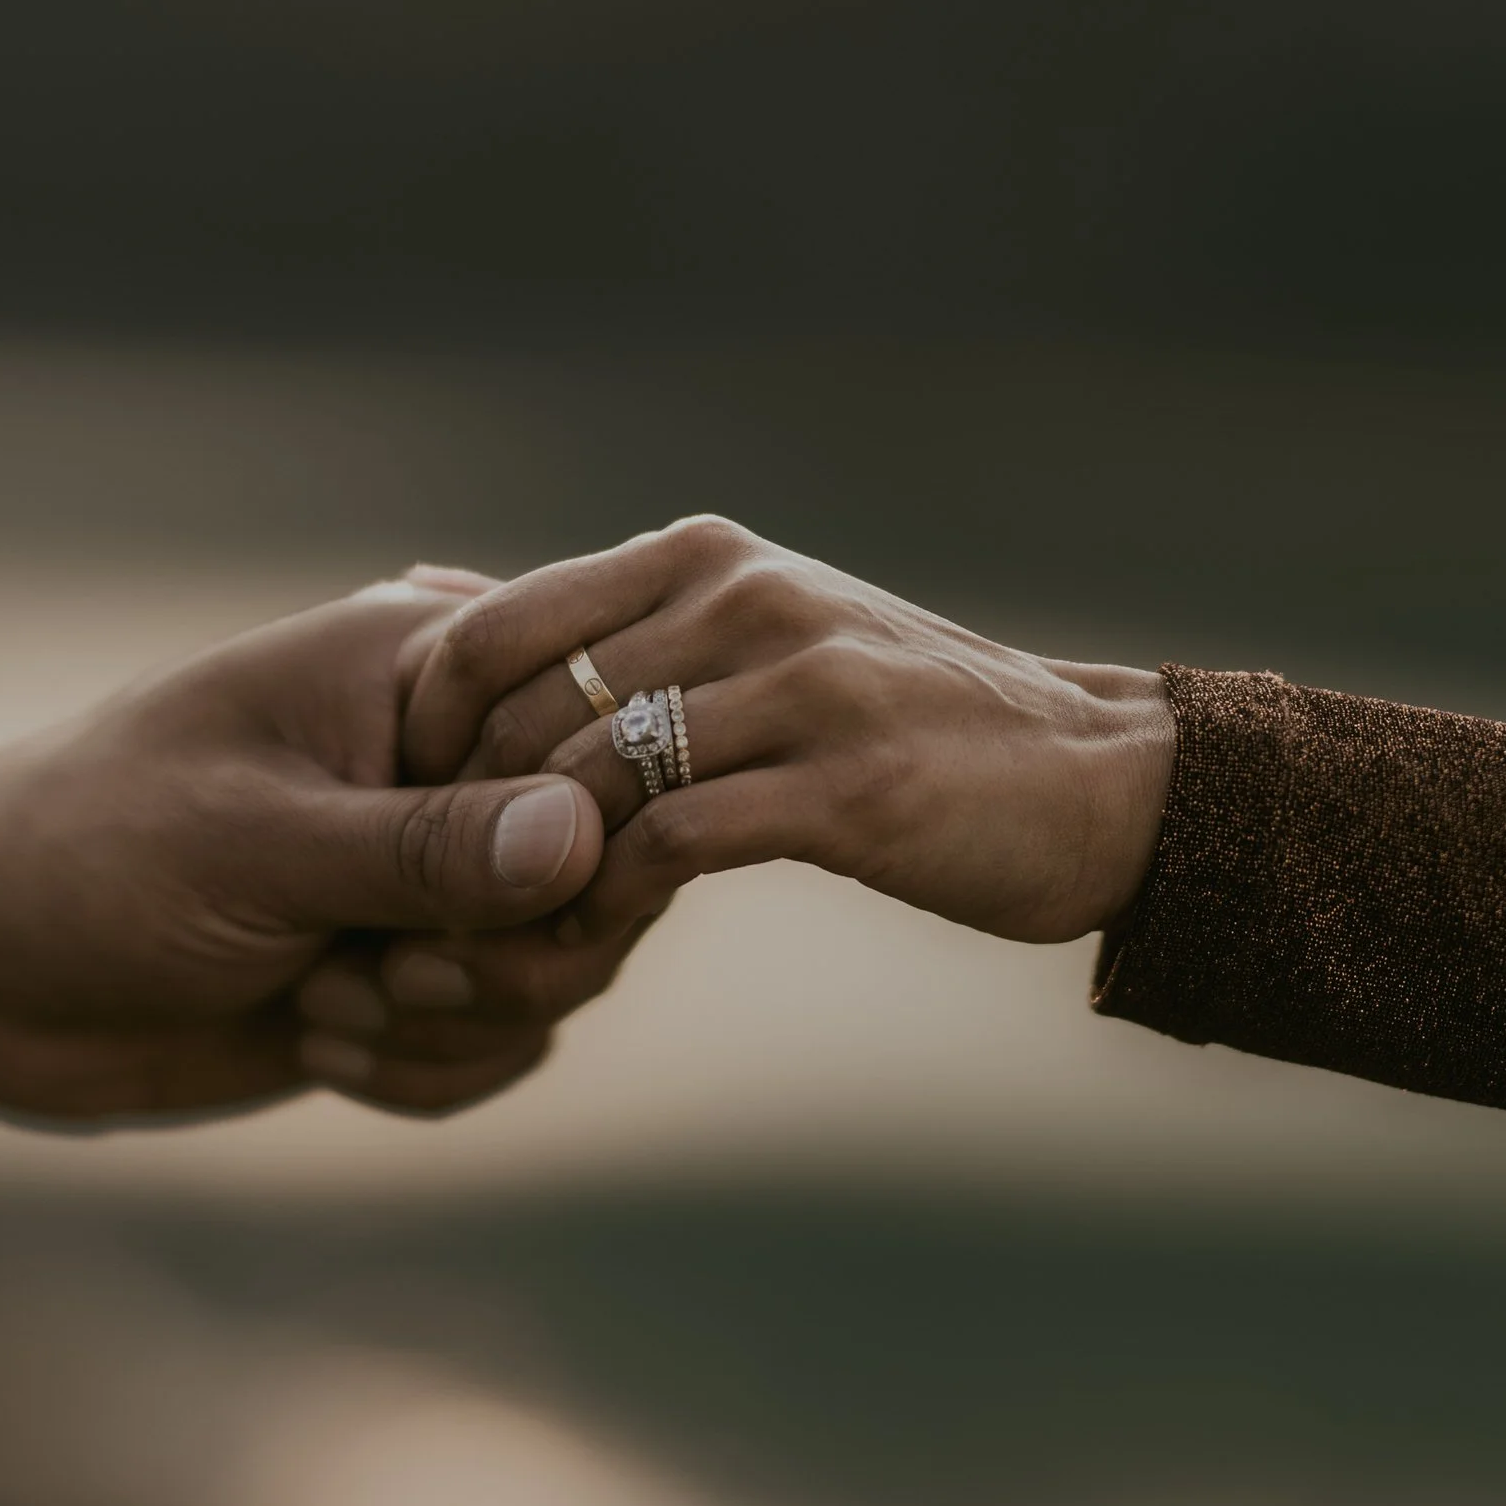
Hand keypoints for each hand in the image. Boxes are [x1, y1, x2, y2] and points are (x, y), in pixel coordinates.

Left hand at [0, 572, 604, 1119]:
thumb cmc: (89, 860)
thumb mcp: (256, 848)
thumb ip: (425, 849)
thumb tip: (587, 837)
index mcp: (421, 662)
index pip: (602, 724)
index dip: (583, 834)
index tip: (475, 908)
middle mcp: (451, 753)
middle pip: (608, 864)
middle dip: (509, 955)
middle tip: (391, 975)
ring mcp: (439, 866)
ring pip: (565, 966)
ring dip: (451, 1021)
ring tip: (324, 999)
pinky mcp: (418, 966)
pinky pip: (508, 1039)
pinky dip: (426, 1069)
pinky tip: (315, 1040)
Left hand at [403, 517, 1173, 960]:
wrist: (1093, 776)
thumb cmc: (905, 720)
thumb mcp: (767, 636)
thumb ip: (638, 637)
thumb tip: (463, 631)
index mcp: (705, 558)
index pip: (494, 626)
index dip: (425, 732)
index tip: (411, 815)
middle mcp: (741, 597)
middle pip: (522, 712)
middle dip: (459, 817)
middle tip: (433, 900)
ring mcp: (798, 685)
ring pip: (586, 780)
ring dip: (523, 874)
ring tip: (494, 936)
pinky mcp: (846, 786)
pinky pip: (670, 846)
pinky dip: (605, 904)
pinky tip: (588, 947)